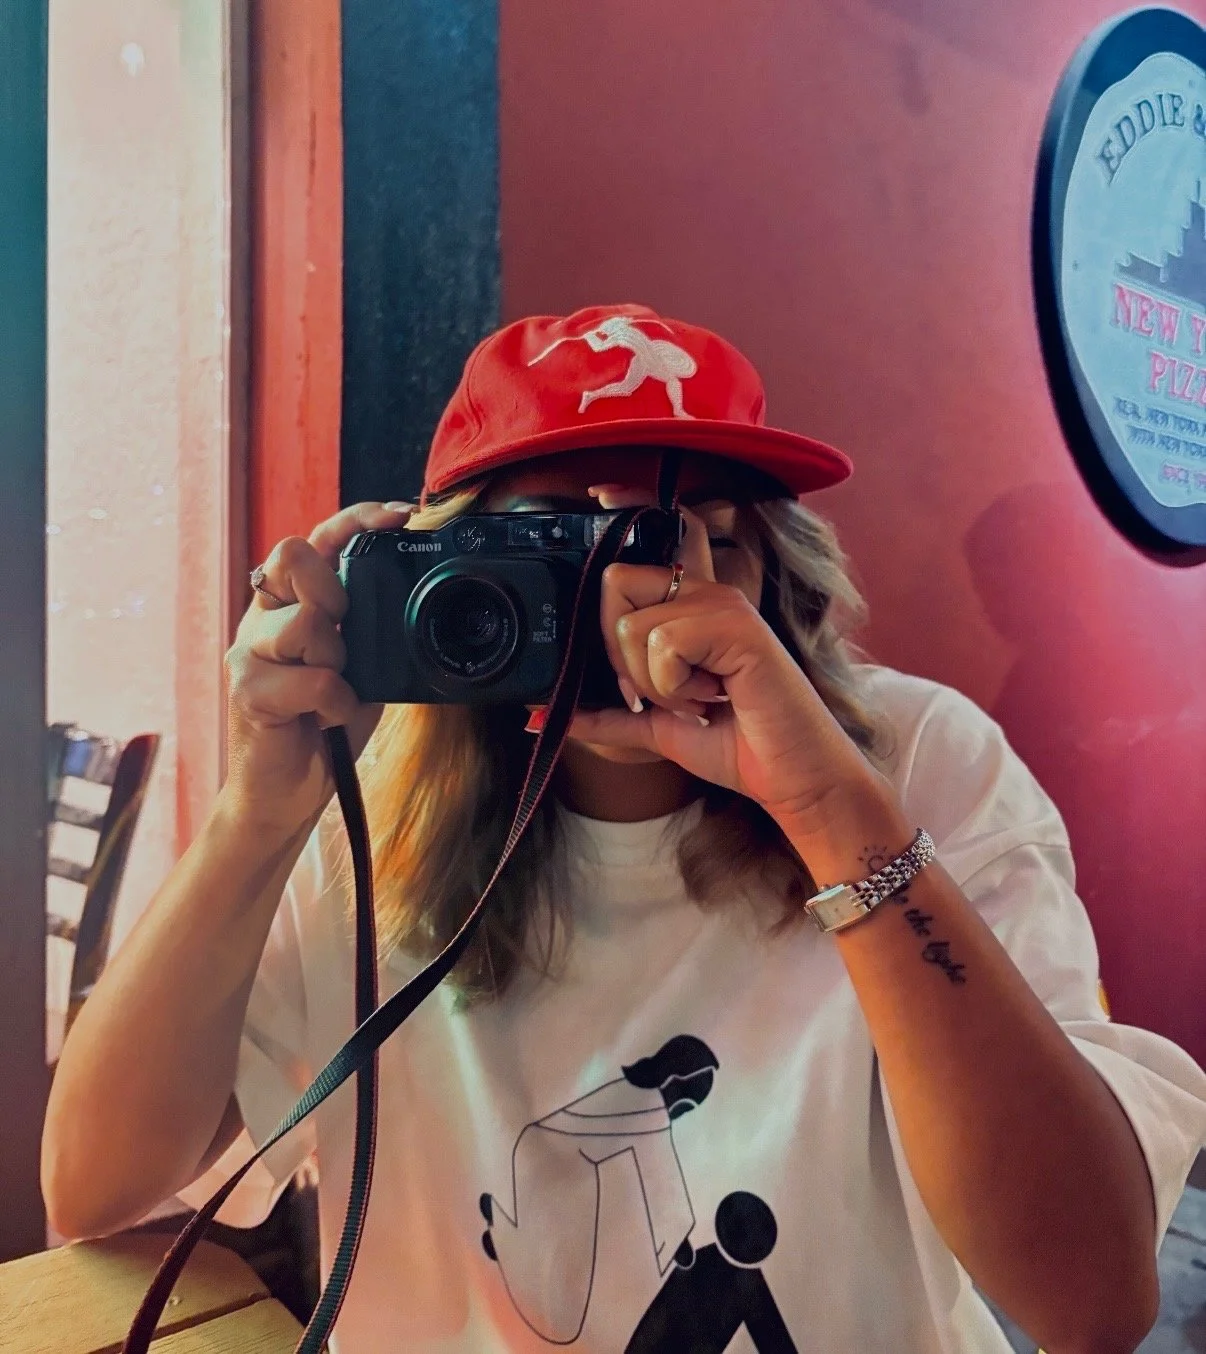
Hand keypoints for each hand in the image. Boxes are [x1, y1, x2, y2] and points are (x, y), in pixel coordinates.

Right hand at [221, 501, 412, 833]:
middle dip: (336, 593)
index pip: (316, 538)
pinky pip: (317, 680)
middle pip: (296, 554)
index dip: (356, 518)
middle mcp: (262, 617)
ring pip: (307, 621)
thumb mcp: (358, 663)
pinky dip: (336, 704)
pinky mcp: (248, 692)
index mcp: (289, 604)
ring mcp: (248, 652)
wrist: (285, 795)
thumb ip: (367, 623)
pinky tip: (325, 719)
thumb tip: (411, 584)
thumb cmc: (323, 725)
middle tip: (344, 643)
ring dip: (337, 660)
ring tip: (334, 692)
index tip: (401, 515)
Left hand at [563, 487, 896, 838]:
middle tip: (658, 690)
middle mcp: (706, 593)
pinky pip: (661, 643)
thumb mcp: (654, 728)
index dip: (625, 504)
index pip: (658, 531)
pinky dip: (672, 687)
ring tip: (697, 698)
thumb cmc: (738, 746)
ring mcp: (722, 603)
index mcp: (691, 606)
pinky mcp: (735, 624)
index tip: (598, 493)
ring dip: (651, 682)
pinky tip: (711, 697)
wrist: (790, 777)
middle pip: (615, 579)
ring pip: (630, 624)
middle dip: (617, 653)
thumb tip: (540, 715)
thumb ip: (604, 715)